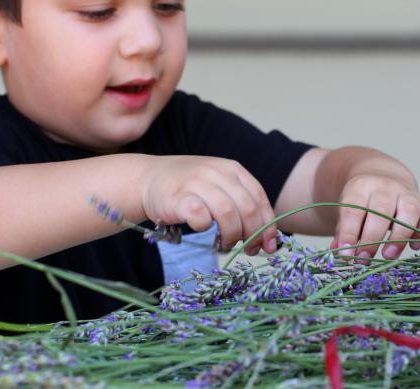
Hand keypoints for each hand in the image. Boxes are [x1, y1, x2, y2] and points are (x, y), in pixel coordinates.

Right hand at [140, 156, 277, 254]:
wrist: (150, 178)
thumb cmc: (190, 189)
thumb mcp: (220, 187)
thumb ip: (241, 205)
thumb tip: (266, 239)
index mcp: (232, 169)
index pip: (259, 198)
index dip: (267, 224)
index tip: (269, 245)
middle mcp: (217, 172)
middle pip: (247, 208)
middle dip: (253, 234)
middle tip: (249, 250)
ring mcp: (197, 183)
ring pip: (228, 214)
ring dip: (231, 235)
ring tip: (226, 244)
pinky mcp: (179, 197)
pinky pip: (201, 218)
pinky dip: (206, 229)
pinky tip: (202, 230)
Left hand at [330, 172, 419, 260]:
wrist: (381, 180)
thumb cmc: (362, 203)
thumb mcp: (347, 211)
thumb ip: (343, 232)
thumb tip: (340, 253)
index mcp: (360, 187)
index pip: (354, 210)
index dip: (349, 234)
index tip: (346, 256)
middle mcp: (385, 187)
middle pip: (381, 210)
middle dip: (372, 239)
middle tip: (365, 259)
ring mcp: (407, 193)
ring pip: (410, 210)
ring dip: (400, 237)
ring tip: (388, 255)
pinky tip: (414, 246)